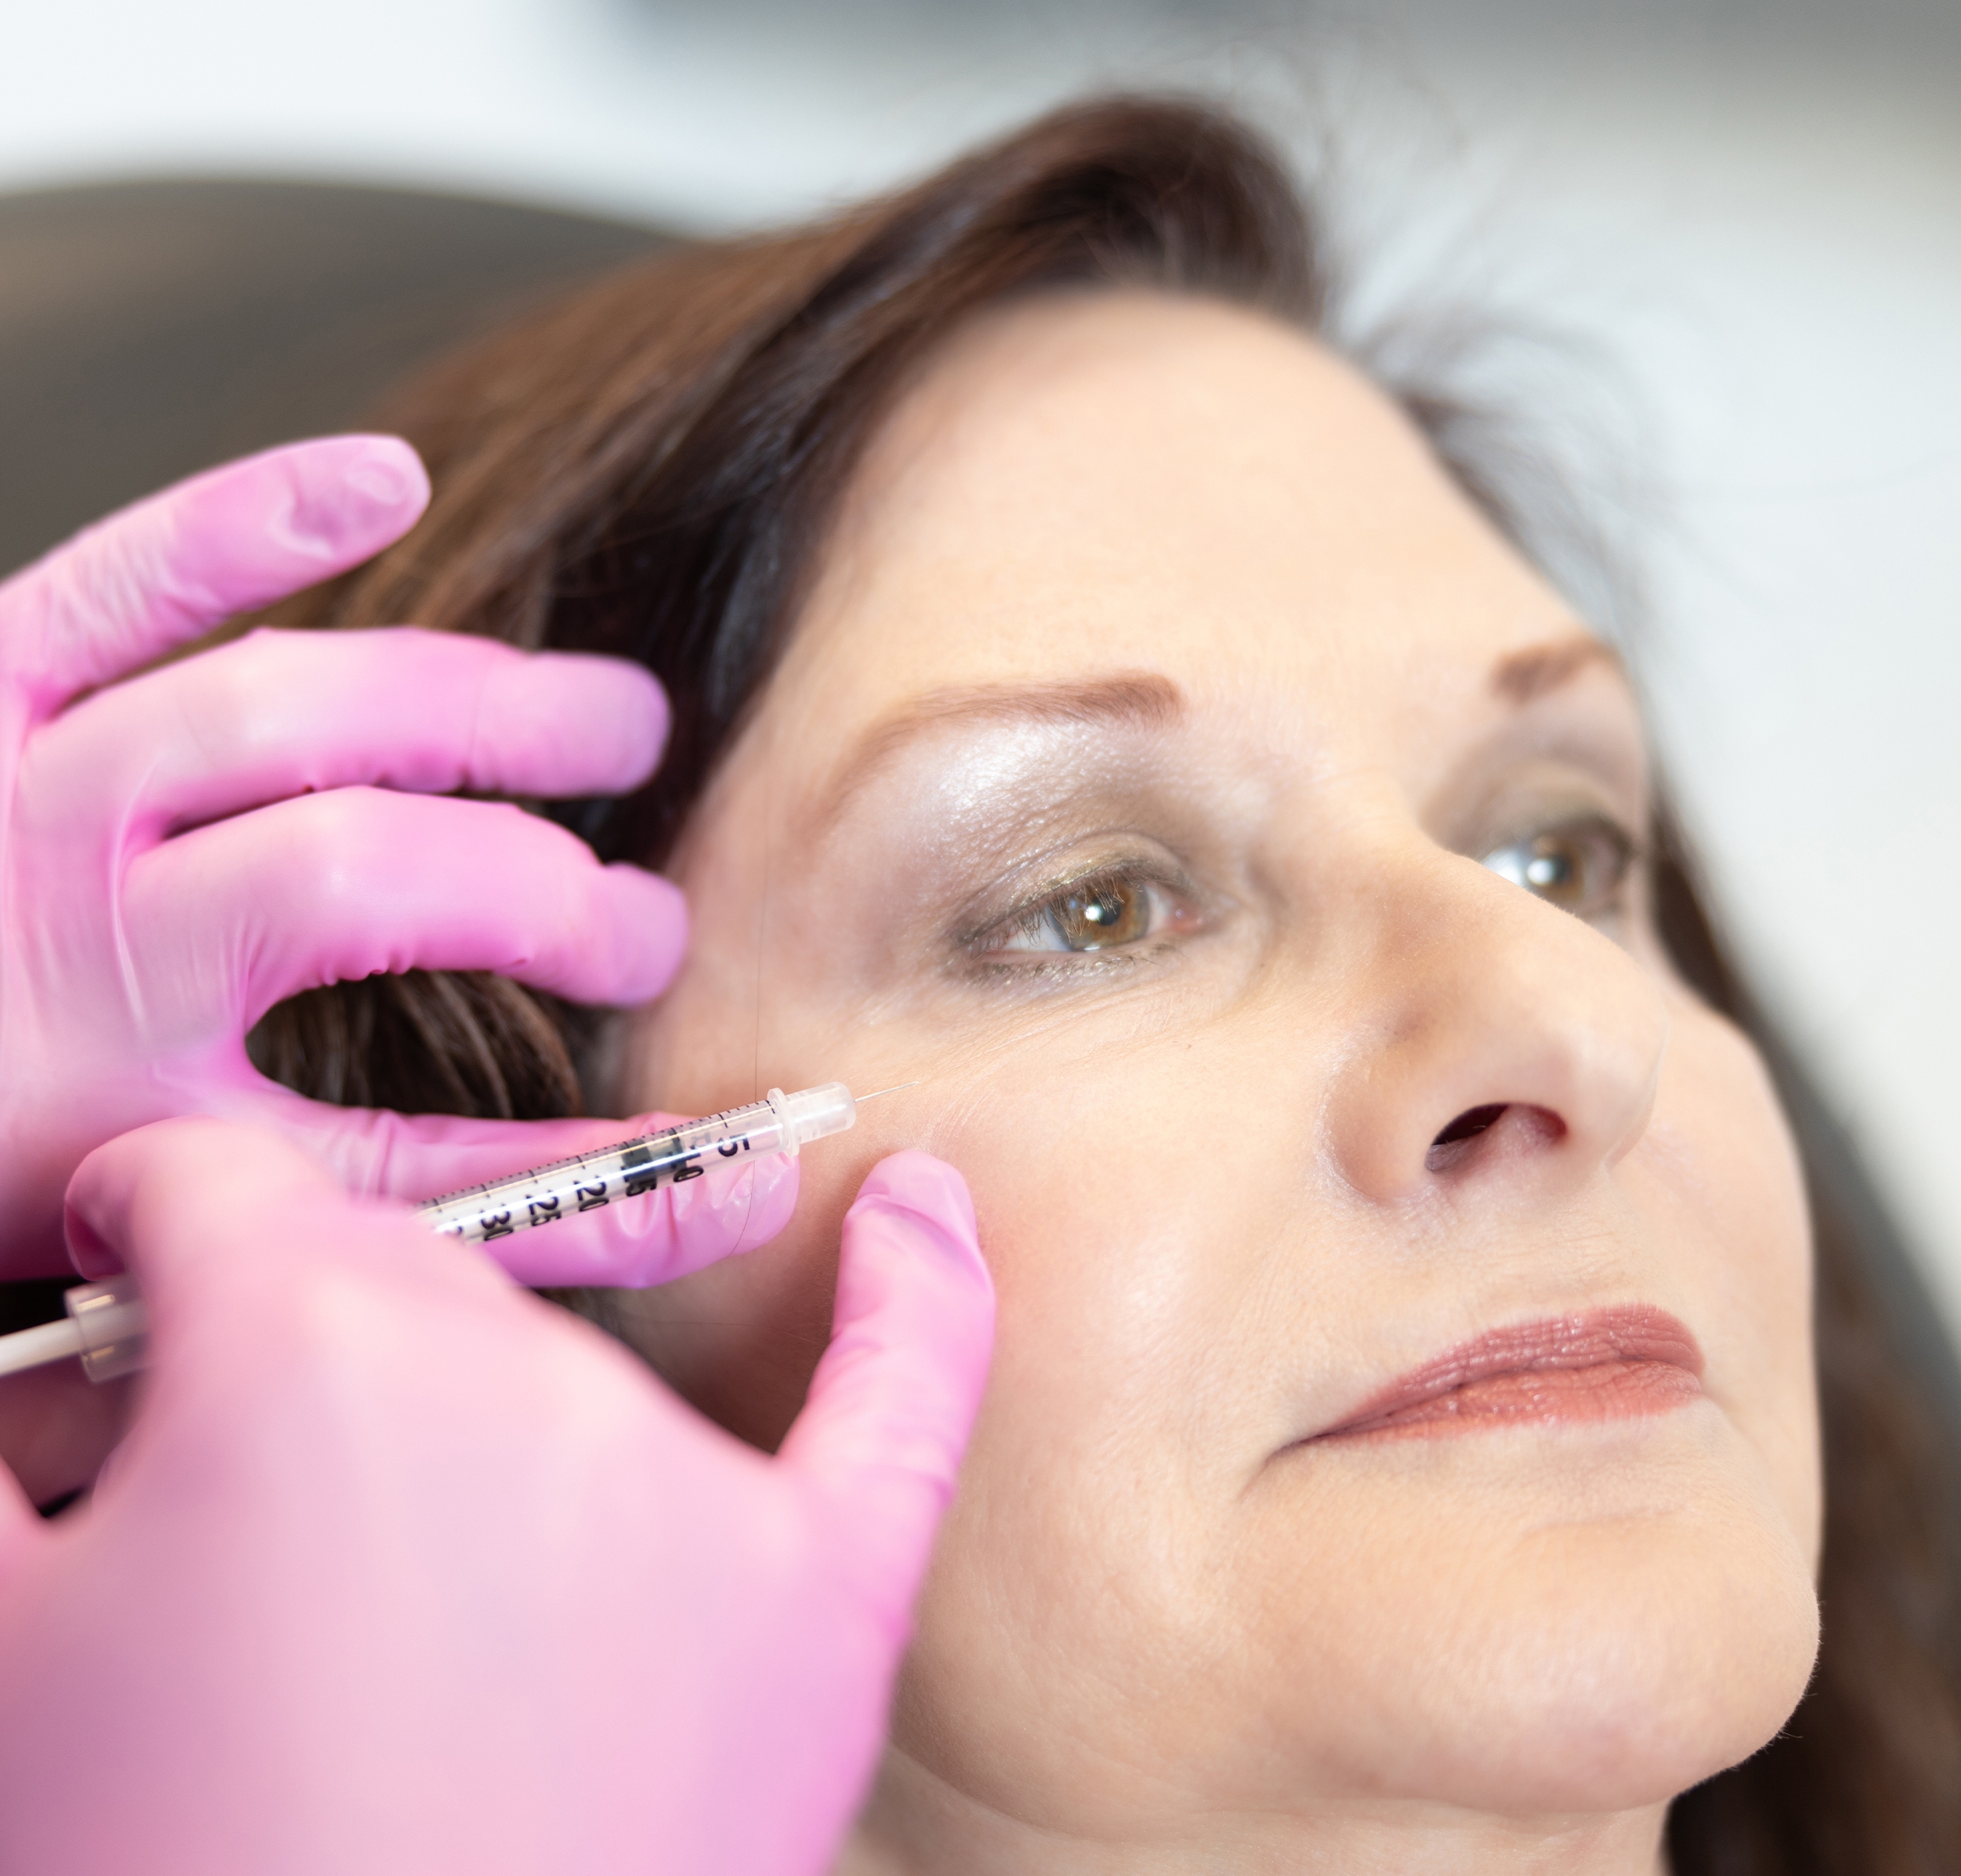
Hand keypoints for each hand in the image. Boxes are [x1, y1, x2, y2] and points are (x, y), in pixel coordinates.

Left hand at [0, 436, 693, 1279]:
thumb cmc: (11, 1136)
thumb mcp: (219, 1200)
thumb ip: (457, 1198)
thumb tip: (708, 1195)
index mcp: (128, 1091)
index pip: (401, 1071)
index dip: (543, 1051)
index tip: (655, 991)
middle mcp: (79, 923)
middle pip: (357, 863)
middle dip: (539, 883)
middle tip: (658, 911)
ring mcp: (24, 784)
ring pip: (282, 712)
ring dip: (475, 706)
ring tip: (622, 725)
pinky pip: (121, 580)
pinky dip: (250, 519)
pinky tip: (388, 481)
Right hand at [0, 1119, 992, 1875]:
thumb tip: (41, 1375)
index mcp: (305, 1353)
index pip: (210, 1192)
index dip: (135, 1227)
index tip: (123, 1273)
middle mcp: (523, 1382)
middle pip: (379, 1283)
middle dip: (276, 1359)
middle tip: (215, 1535)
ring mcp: (691, 1490)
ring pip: (541, 1367)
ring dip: (443, 1431)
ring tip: (362, 1631)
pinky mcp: (821, 1609)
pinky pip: (898, 1402)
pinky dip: (919, 1299)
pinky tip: (923, 1211)